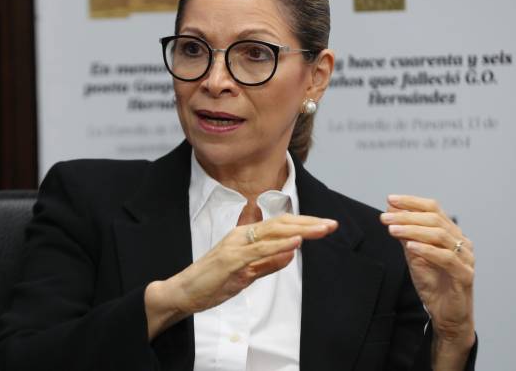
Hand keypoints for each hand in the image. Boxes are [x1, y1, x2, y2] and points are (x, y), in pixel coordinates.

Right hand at [145, 214, 336, 338]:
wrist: (184, 291)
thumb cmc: (212, 282)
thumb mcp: (246, 273)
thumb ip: (268, 264)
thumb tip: (291, 255)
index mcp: (244, 237)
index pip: (279, 225)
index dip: (303, 223)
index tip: (324, 225)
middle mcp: (241, 236)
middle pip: (280, 224)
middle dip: (308, 223)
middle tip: (331, 224)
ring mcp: (236, 247)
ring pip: (273, 233)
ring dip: (300, 230)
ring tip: (321, 229)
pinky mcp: (231, 261)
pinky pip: (259, 250)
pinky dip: (279, 245)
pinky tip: (295, 241)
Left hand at [380, 195, 474, 349]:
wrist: (446, 314)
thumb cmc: (433, 284)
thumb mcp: (414, 256)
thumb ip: (406, 236)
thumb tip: (391, 213)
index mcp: (451, 233)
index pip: (433, 209)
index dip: (412, 202)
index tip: (390, 199)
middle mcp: (462, 242)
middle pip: (435, 220)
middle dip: (407, 216)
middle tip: (385, 217)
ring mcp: (466, 258)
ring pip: (440, 236)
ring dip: (413, 230)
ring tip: (392, 229)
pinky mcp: (465, 275)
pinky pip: (447, 258)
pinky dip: (427, 250)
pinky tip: (410, 246)